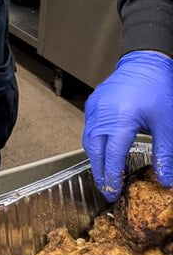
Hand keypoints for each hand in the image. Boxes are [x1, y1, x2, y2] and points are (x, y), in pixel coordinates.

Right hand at [83, 50, 172, 200]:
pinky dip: (95, 143)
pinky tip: (105, 151)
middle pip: (94, 150)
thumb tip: (165, 179)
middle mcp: (102, 113)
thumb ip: (165, 154)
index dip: (112, 177)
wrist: (146, 62)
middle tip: (107, 189)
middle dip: (99, 172)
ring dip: (95, 159)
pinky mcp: (94, 103)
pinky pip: (90, 128)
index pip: (111, 156)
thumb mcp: (167, 125)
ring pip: (89, 140)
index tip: (113, 192)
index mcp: (120, 119)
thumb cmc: (157, 88)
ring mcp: (95, 107)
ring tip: (106, 174)